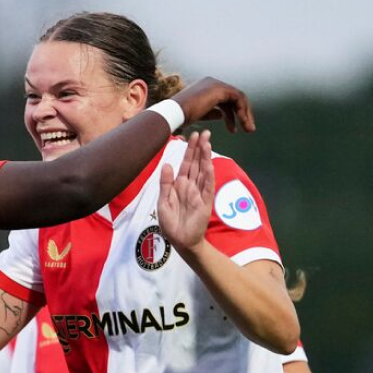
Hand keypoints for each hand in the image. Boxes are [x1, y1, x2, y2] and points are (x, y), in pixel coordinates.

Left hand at [158, 130, 214, 252]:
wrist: (180, 241)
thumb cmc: (171, 223)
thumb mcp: (163, 202)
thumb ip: (165, 184)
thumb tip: (167, 164)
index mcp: (180, 185)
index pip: (186, 164)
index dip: (190, 150)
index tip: (193, 136)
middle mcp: (191, 186)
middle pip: (196, 163)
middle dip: (200, 148)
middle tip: (205, 132)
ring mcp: (200, 193)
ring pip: (203, 171)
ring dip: (205, 157)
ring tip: (207, 142)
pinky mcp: (205, 202)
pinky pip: (207, 186)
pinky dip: (208, 175)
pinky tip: (209, 164)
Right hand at [172, 77, 254, 132]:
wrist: (175, 113)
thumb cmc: (182, 116)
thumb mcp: (200, 114)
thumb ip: (212, 112)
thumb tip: (222, 115)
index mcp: (206, 87)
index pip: (226, 99)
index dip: (232, 114)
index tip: (235, 128)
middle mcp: (212, 82)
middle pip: (234, 97)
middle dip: (242, 114)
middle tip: (248, 128)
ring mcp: (216, 84)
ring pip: (238, 98)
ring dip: (245, 114)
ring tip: (248, 129)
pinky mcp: (220, 90)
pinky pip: (238, 99)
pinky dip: (243, 111)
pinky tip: (242, 123)